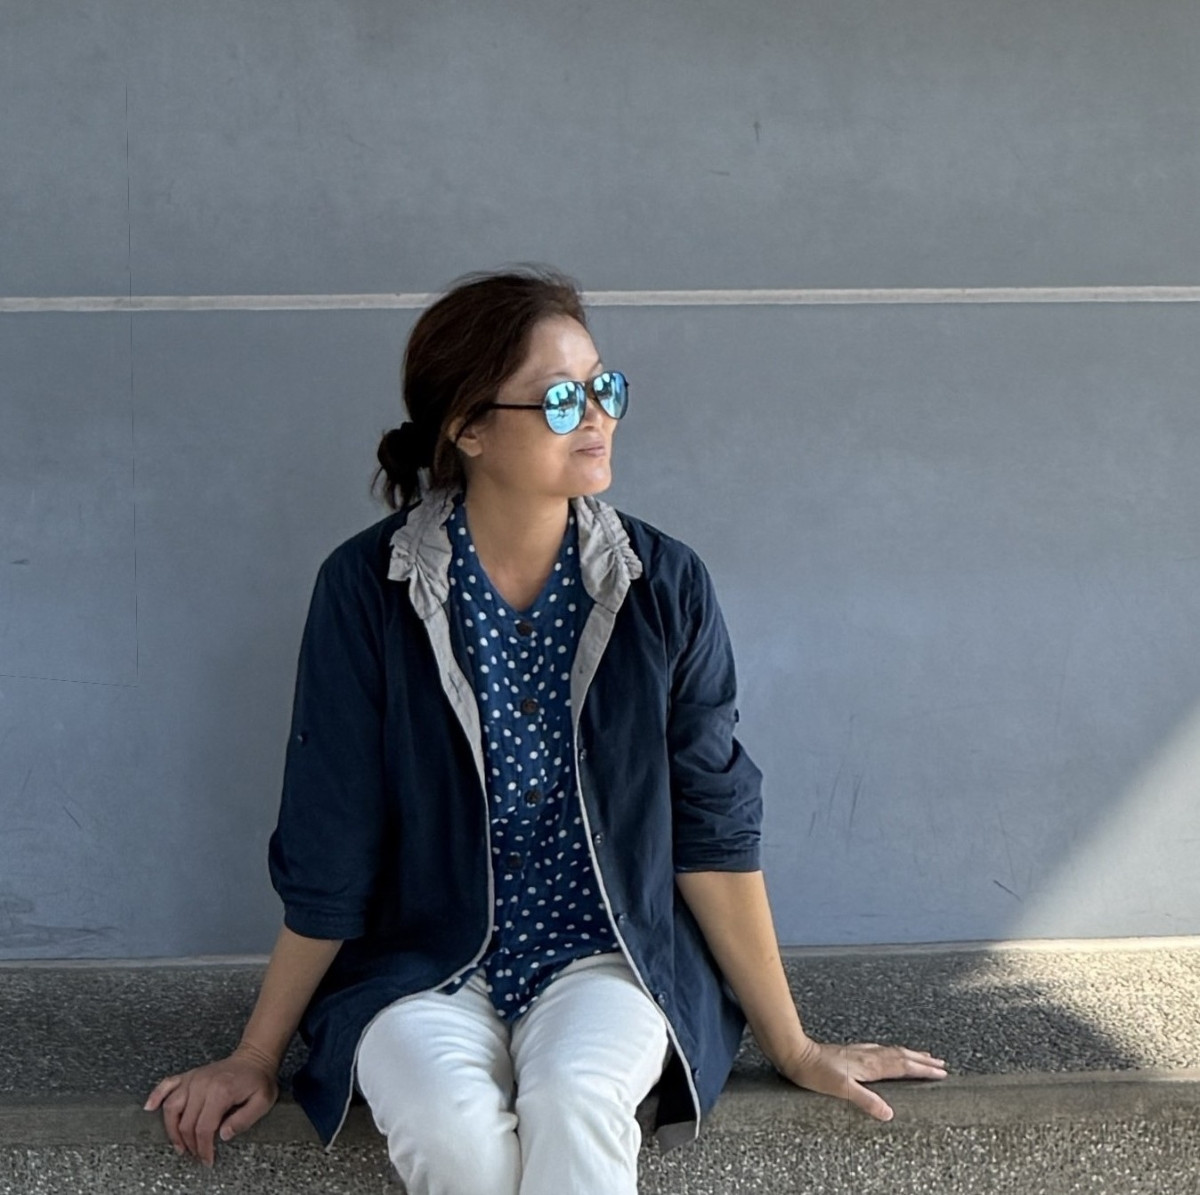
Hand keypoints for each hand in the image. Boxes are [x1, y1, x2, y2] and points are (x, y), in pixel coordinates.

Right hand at [143, 1048, 278, 1165]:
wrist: (255, 1057)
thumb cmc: (259, 1080)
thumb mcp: (262, 1102)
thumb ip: (244, 1120)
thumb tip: (222, 1135)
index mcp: (220, 1092)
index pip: (204, 1128)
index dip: (203, 1148)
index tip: (208, 1160)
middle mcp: (202, 1084)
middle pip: (186, 1122)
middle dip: (190, 1144)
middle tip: (197, 1155)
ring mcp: (193, 1078)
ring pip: (171, 1107)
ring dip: (172, 1130)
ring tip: (179, 1145)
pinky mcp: (189, 1075)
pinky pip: (167, 1084)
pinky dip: (156, 1095)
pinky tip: (150, 1108)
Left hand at [777, 1038, 947, 1121]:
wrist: (797, 1055)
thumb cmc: (816, 1073)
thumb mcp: (842, 1090)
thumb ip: (866, 1100)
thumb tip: (889, 1114)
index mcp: (870, 1065)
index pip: (903, 1066)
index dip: (922, 1070)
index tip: (941, 1072)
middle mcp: (868, 1056)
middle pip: (901, 1056)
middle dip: (922, 1060)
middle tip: (940, 1063)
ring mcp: (860, 1053)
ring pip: (892, 1051)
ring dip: (910, 1054)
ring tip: (922, 1055)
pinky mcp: (851, 1053)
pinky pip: (880, 1051)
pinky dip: (892, 1052)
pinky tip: (888, 1053)